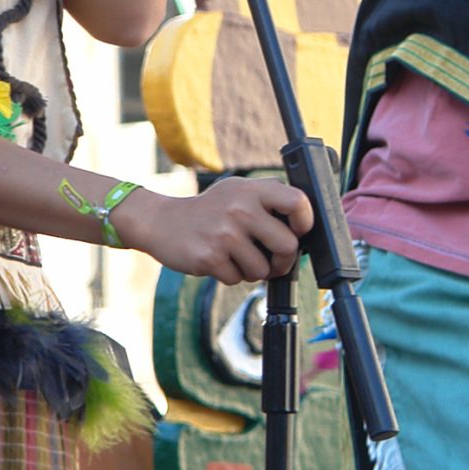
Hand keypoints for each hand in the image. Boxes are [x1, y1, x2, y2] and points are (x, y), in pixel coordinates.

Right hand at [118, 176, 314, 283]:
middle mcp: (240, 209)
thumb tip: (306, 219)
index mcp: (252, 190)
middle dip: (283, 261)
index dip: (305, 222)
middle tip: (273, 260)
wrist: (162, 221)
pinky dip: (231, 276)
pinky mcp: (209, 258)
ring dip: (253, 271)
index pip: (297, 202)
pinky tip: (219, 260)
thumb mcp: (238, 190)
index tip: (299, 232)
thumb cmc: (210, 209)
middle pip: (287, 246)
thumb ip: (269, 197)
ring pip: (262, 270)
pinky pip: (237, 279)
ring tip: (237, 256)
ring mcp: (224, 234)